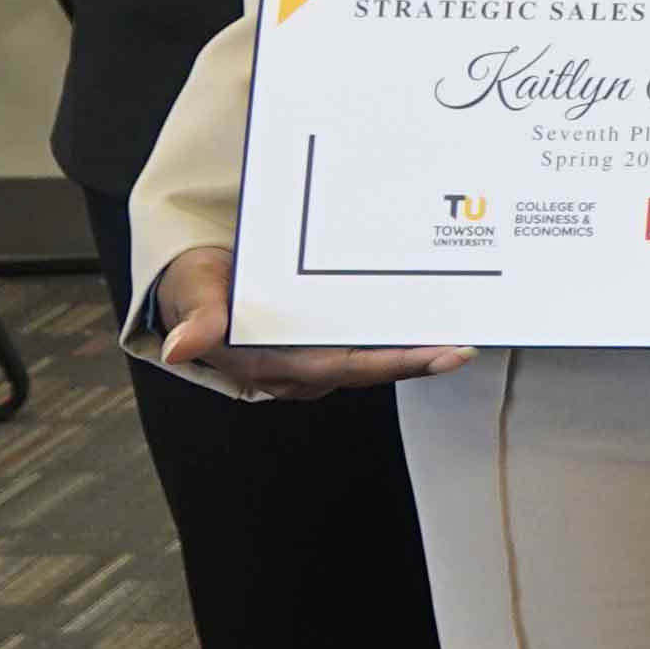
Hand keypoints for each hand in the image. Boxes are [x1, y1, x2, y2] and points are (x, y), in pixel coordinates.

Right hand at [153, 245, 473, 395]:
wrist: (193, 279)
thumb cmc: (194, 283)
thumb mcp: (193, 291)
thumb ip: (199, 317)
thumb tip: (182, 349)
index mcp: (267, 361)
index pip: (340, 367)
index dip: (392, 364)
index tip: (439, 355)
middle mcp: (295, 368)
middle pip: (368, 367)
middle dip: (418, 360)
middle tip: (466, 346)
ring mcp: (310, 359)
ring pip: (372, 359)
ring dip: (414, 349)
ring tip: (463, 333)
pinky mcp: (319, 344)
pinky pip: (365, 344)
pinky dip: (398, 336)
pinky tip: (431, 320)